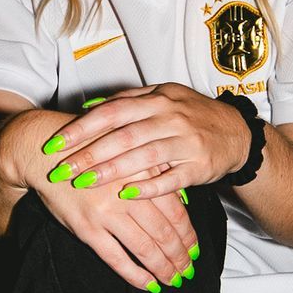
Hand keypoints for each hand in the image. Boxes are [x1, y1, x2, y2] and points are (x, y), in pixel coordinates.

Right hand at [0, 105, 199, 291]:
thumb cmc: (90, 151)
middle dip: (180, 256)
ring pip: (144, 248)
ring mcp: (106, 213)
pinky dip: (135, 274)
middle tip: (188, 271)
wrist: (46, 153)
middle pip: (164, 233)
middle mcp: (127, 195)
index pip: (175, 212)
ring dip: (163, 268)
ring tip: (173, 280)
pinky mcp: (86, 228)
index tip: (195, 250)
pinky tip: (148, 284)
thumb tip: (183, 203)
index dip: (188, 235)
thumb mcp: (126, 154)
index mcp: (141, 175)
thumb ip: (155, 176)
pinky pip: (116, 258)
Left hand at [32, 83, 249, 201]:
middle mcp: (171, 118)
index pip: (112, 112)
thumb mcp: (163, 98)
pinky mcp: (199, 165)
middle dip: (88, 153)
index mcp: (157, 100)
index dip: (82, 127)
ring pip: (144, 157)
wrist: (236, 132)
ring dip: (112, 171)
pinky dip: (149, 187)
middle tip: (61, 169)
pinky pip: (171, 178)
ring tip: (84, 183)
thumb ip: (127, 101)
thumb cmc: (192, 115)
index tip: (55, 143)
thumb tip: (88, 106)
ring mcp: (186, 142)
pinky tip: (126, 195)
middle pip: (123, 136)